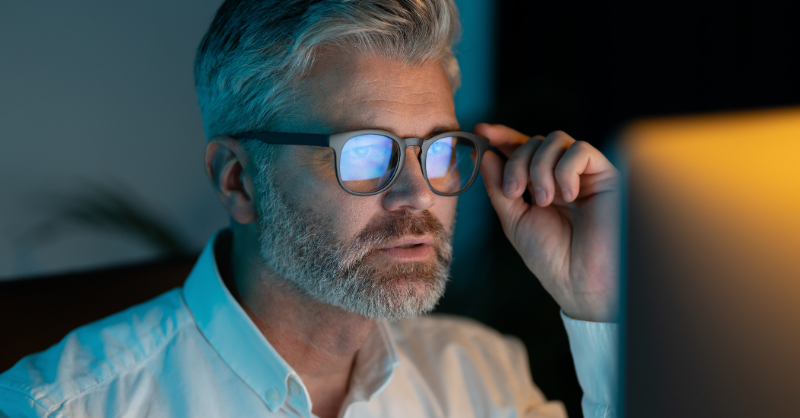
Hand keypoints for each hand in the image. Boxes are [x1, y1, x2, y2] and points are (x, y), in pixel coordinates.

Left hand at [476, 124, 619, 322]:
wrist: (580, 282)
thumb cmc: (551, 257)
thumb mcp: (514, 220)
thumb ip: (499, 188)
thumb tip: (486, 155)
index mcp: (542, 185)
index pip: (523, 149)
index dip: (503, 136)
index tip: (481, 132)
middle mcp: (564, 176)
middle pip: (535, 142)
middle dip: (517, 162)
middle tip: (514, 192)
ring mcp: (585, 175)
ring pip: (556, 140)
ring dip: (539, 167)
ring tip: (543, 201)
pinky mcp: (607, 176)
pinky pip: (581, 150)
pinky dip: (566, 169)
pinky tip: (566, 196)